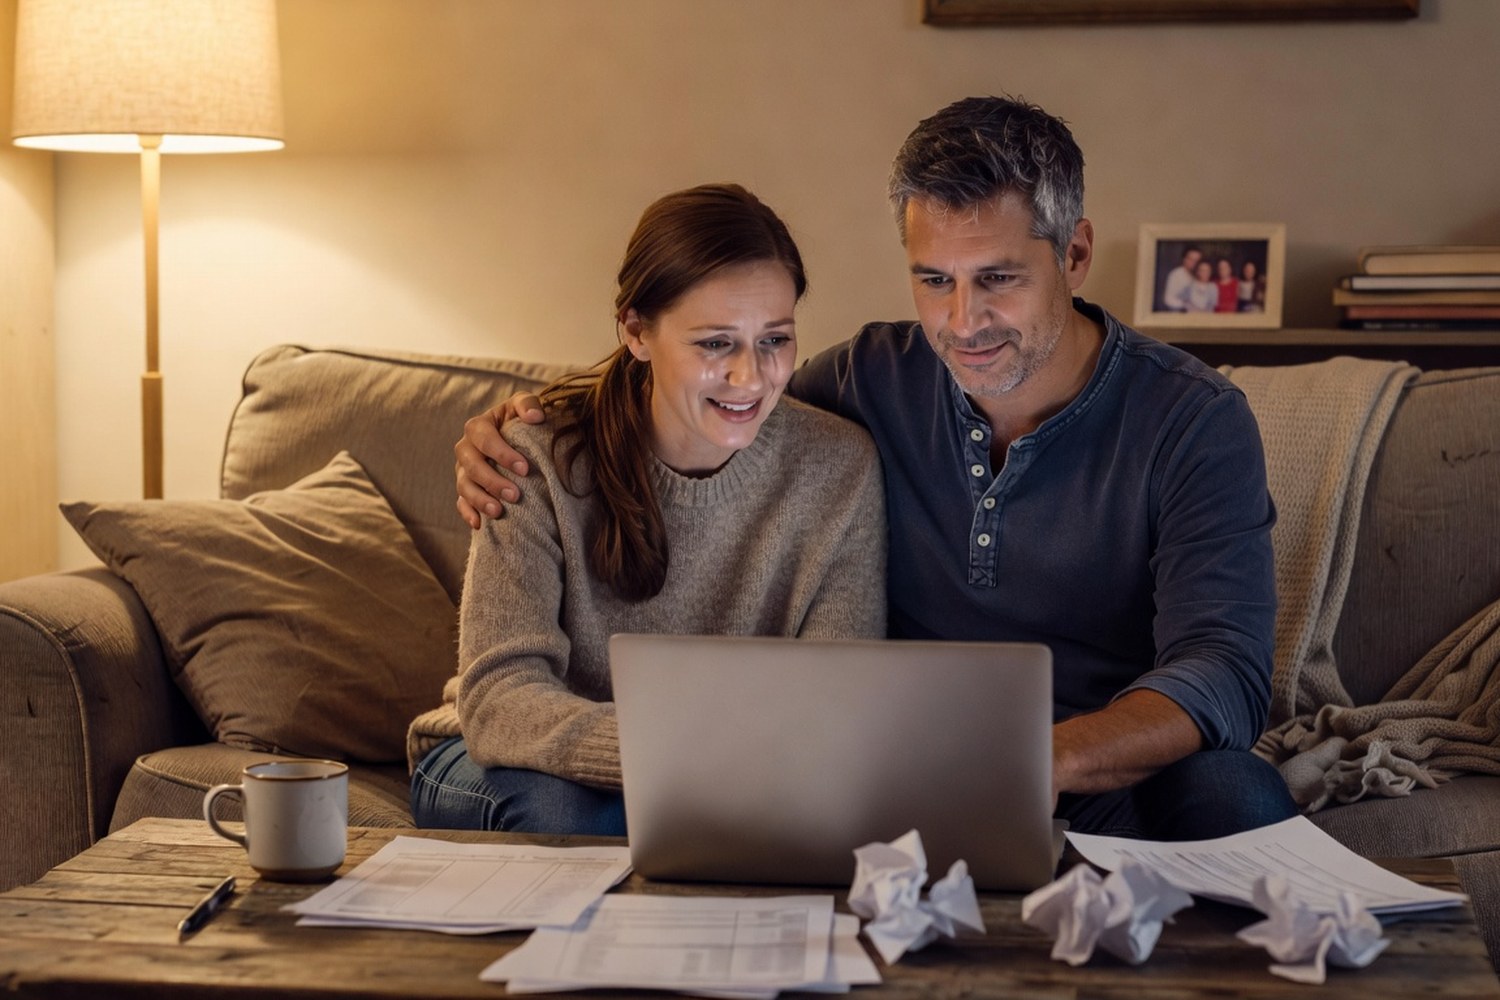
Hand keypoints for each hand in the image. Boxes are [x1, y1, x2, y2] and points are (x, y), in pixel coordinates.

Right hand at [454, 391, 545, 527]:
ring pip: (464, 486)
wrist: (514, 438)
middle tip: (515, 495)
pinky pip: (460, 502)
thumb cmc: (519, 421)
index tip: (524, 469)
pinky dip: (468, 513)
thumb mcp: (522, 406)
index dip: (502, 454)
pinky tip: (479, 524)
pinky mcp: (465, 488)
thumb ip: (528, 404)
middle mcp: (466, 448)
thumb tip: (535, 417)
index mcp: (478, 427)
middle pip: (471, 466)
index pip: (484, 439)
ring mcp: (463, 470)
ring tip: (498, 512)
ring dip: (480, 500)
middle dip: (492, 481)